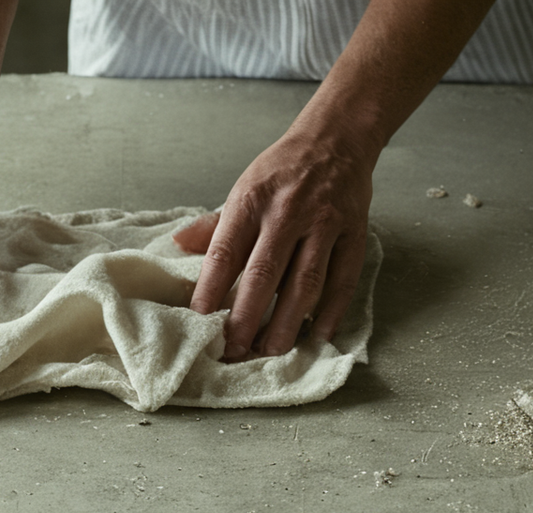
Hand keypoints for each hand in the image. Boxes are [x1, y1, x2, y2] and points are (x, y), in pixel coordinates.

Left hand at [173, 130, 372, 360]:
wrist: (335, 140)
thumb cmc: (282, 172)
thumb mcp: (243, 189)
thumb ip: (214, 225)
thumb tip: (178, 244)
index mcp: (251, 202)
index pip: (225, 253)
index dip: (210, 290)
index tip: (200, 321)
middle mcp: (287, 213)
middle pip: (264, 275)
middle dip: (247, 318)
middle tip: (234, 351)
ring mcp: (324, 225)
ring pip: (304, 284)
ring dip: (287, 324)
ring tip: (271, 352)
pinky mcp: (354, 234)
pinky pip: (342, 281)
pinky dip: (330, 313)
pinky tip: (317, 336)